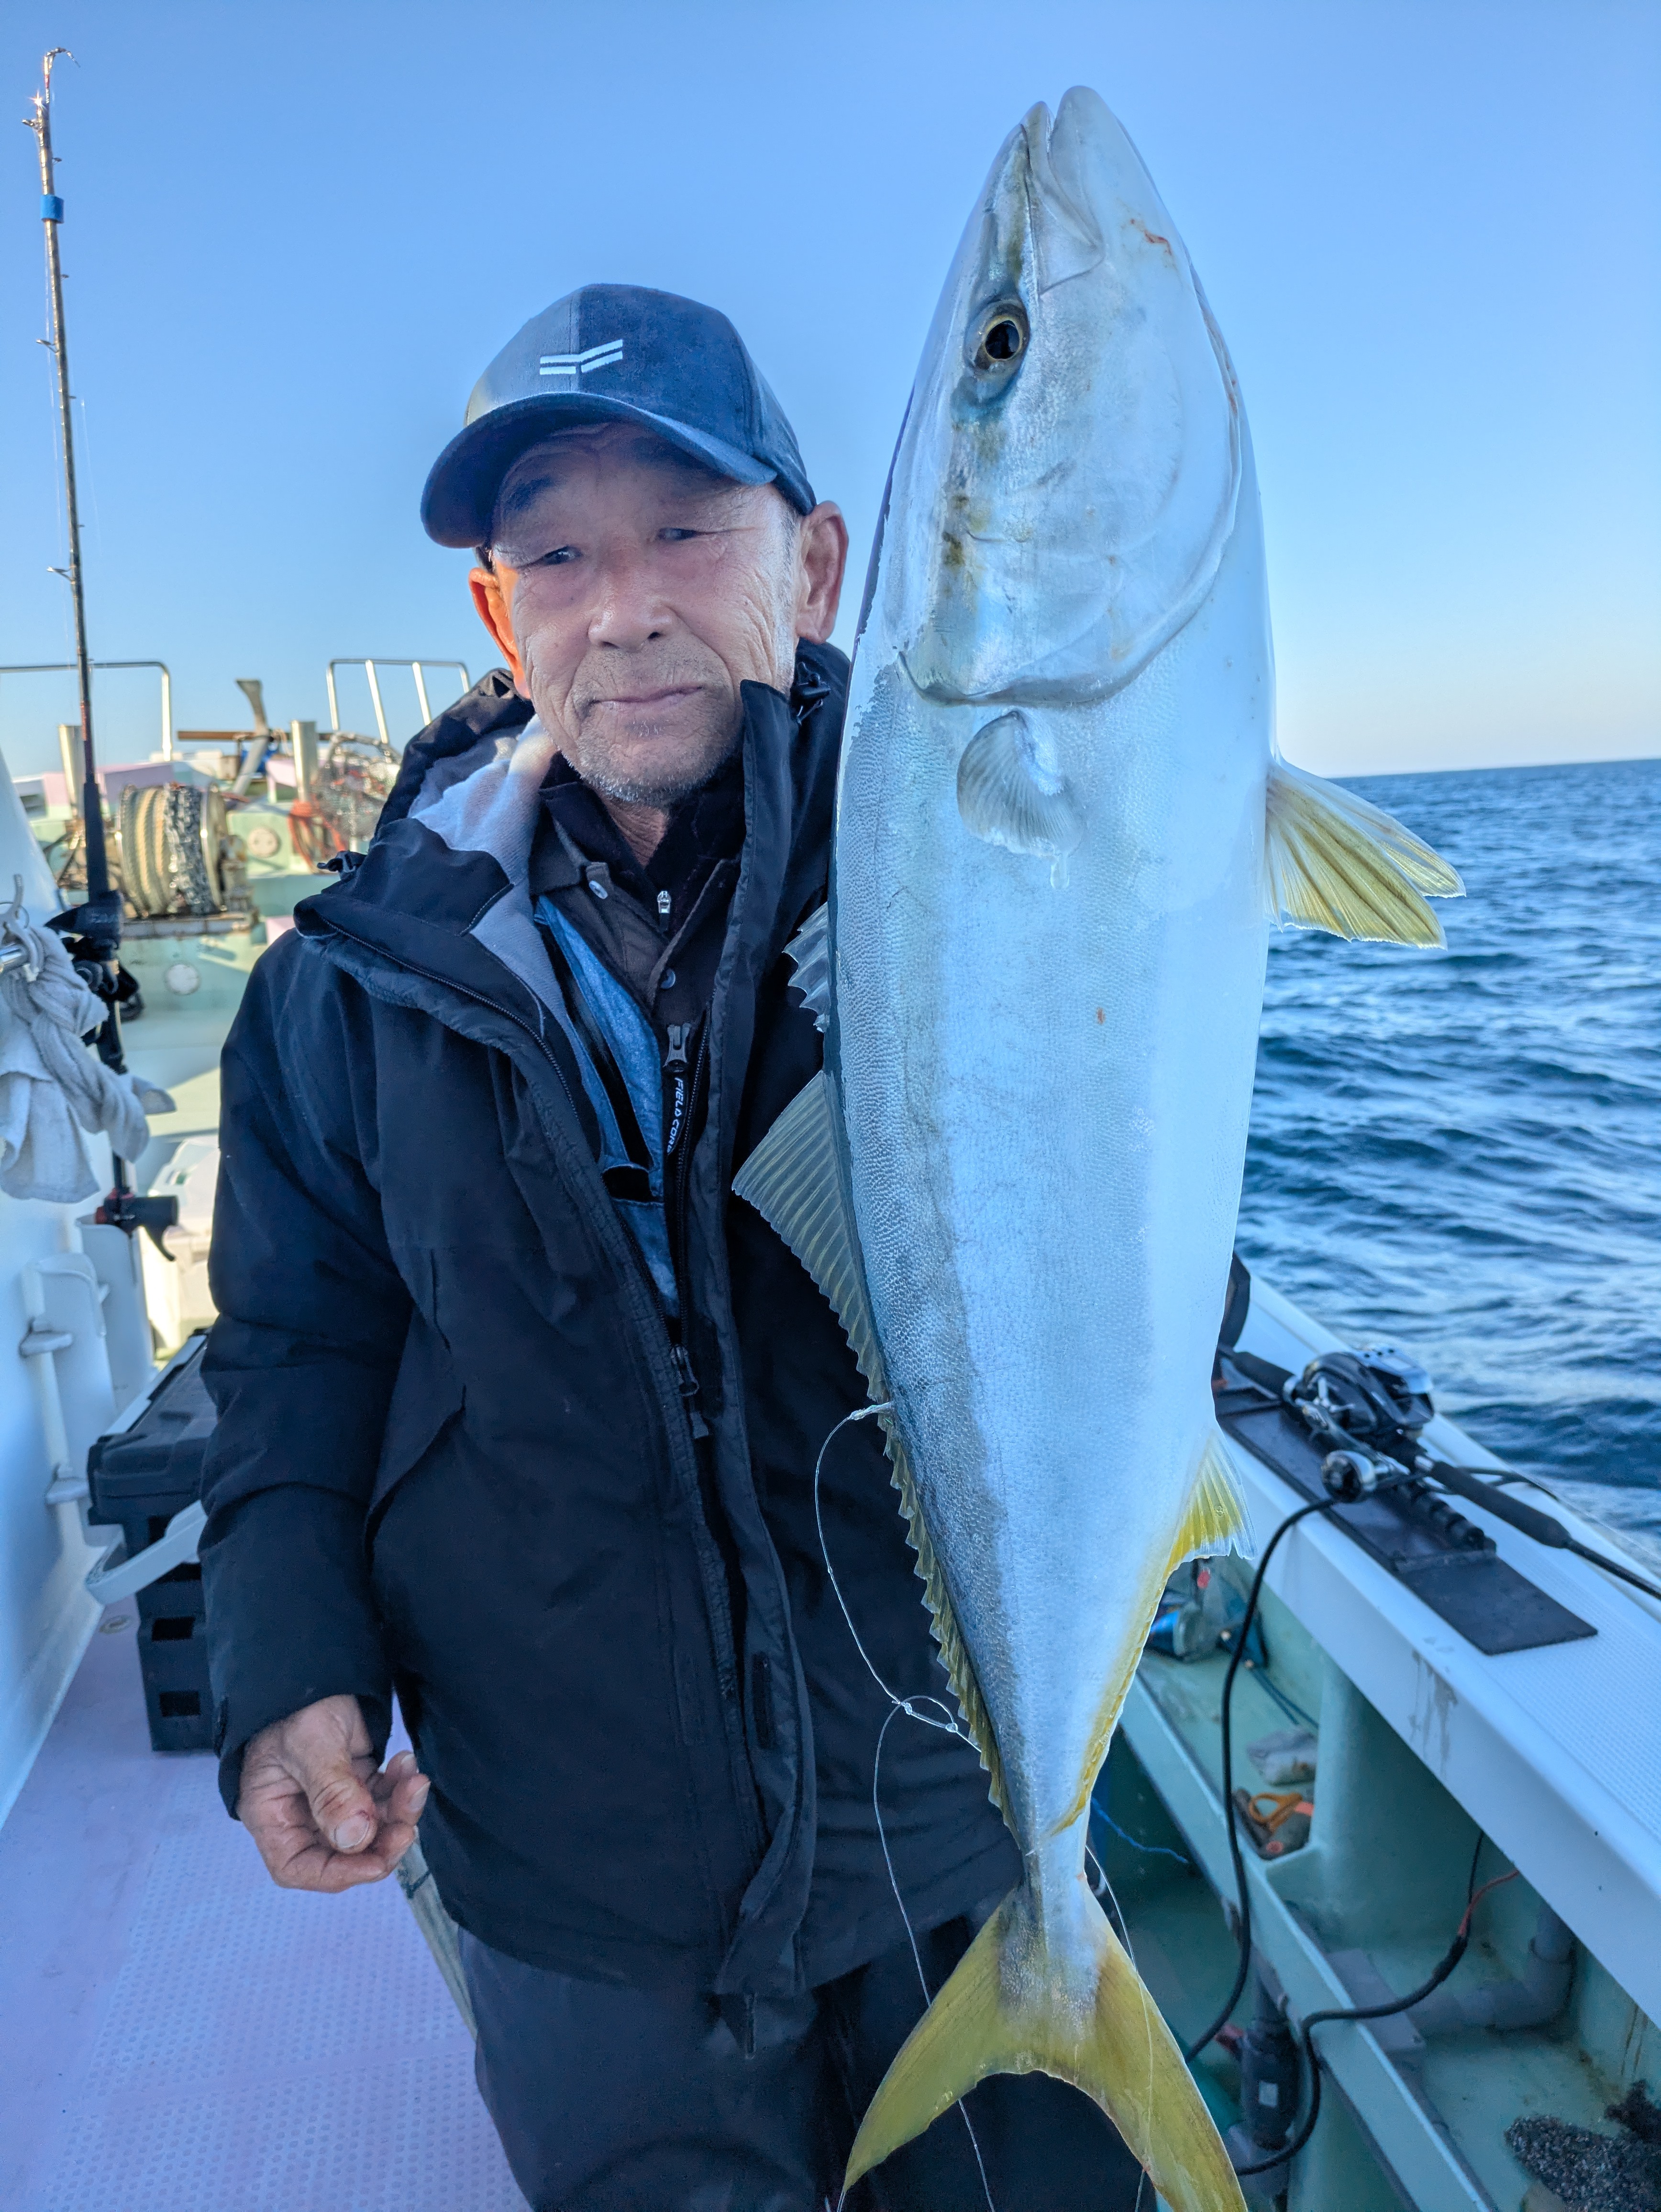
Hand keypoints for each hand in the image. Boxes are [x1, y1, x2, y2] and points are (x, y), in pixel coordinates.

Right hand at [237, 1692, 429, 1891]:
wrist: (316, 1661)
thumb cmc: (297, 1700)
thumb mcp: (311, 1743)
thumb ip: (332, 1791)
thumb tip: (355, 1838)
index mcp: (271, 1813)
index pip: (298, 1866)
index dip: (338, 1873)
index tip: (377, 1862)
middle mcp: (298, 1813)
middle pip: (342, 1851)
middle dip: (381, 1839)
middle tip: (410, 1820)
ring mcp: (328, 1799)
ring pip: (370, 1827)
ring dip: (398, 1810)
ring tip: (414, 1780)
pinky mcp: (353, 1782)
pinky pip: (381, 1800)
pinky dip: (398, 1789)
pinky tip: (406, 1764)